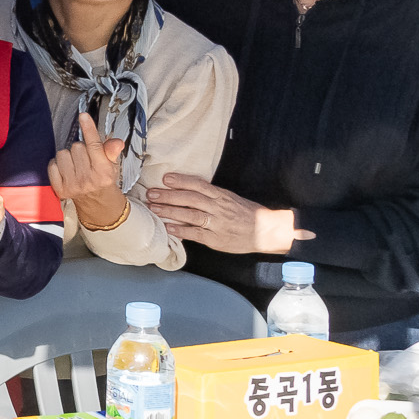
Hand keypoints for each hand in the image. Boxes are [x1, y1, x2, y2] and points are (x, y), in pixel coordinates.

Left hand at [48, 112, 131, 232]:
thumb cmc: (103, 179)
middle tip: (85, 159)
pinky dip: (57, 165)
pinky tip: (66, 171)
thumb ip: (111, 151)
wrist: (96, 203)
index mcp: (103, 171)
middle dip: (80, 149)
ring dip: (68, 156)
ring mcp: (72, 185)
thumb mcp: (112, 165)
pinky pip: (52, 165)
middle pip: (76, 146)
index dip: (89, 129)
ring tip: (75, 165)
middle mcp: (88, 179)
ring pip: (62, 154)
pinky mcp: (60, 189)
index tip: (83, 115)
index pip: (95, 146)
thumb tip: (116, 142)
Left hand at [146, 174, 311, 255]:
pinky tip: (168, 227)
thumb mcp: (231, 199)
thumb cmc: (248, 214)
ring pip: (190, 214)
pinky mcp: (216, 239)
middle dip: (168, 196)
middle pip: (190, 199)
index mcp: (222, 196)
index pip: (198, 185)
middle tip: (151, 193)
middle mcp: (218, 207)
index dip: (181, 181)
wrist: (267, 231)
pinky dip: (181, 230)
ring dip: (170, 211)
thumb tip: (189, 190)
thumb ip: (212, 196)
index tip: (165, 179)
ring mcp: (217, 223)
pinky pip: (196, 233)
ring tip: (154, 208)